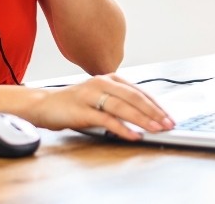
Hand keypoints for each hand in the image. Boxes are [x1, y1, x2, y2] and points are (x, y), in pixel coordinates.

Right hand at [42, 74, 174, 139]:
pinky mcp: (82, 110)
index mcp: (111, 78)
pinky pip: (107, 120)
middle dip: (155, 112)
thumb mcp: (101, 97)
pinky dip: (123, 129)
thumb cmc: (76, 103)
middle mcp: (103, 82)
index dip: (157, 105)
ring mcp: (92, 95)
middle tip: (168, 124)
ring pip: (123, 107)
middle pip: (135, 98)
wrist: (45, 105)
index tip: (169, 116)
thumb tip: (147, 116)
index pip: (140, 91)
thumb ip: (120, 103)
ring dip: (143, 120)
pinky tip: (134, 136)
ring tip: (156, 129)